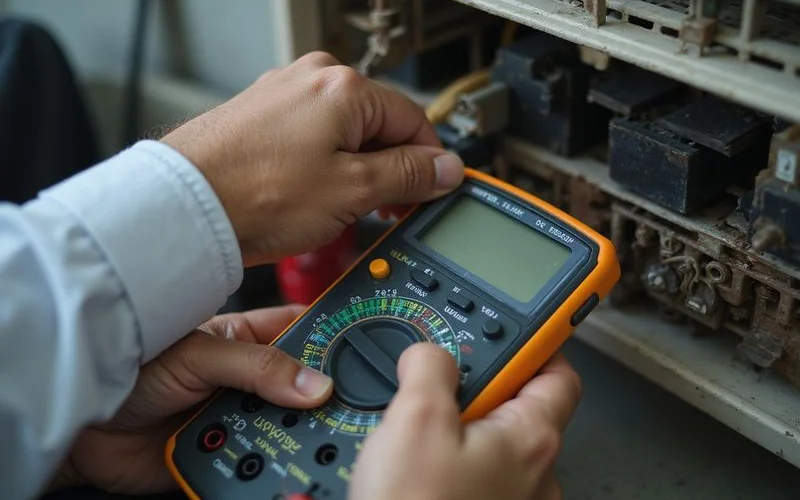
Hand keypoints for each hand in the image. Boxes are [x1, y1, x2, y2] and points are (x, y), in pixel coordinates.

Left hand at [49, 305, 332, 494]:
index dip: (333, 334)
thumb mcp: (199, 356)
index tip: (365, 342)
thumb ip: (258, 367)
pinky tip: (284, 466)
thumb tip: (315, 383)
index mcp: (245, 340)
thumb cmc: (129, 367)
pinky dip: (273, 466)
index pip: (302, 330)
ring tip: (321, 438)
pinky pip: (261, 460)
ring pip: (287, 425)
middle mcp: (247, 379)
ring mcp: (238, 416)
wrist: (83, 429)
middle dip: (324, 396)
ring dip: (299, 434)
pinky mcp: (226, 454)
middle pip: (302, 385)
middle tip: (353, 404)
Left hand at [161, 52, 463, 266]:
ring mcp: (281, 95)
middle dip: (389, 168)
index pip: (414, 121)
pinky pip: (310, 137)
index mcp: (344, 87)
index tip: (432, 193)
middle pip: (379, 124)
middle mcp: (311, 79)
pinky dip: (322, 165)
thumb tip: (445, 168)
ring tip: (340, 209)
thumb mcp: (352, 191)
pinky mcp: (258, 116)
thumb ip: (408, 176)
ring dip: (355, 170)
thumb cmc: (253, 195)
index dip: (429, 163)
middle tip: (385, 209)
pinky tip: (309, 196)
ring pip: (344, 133)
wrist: (183, 207)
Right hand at [350, 343, 580, 499]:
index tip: (526, 322)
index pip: (559, 372)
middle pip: (518, 404)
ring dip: (459, 428)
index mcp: (531, 438)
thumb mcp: (415, 420)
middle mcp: (535, 473)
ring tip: (415, 433)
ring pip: (492, 442)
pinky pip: (477, 474)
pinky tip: (416, 466)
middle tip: (437, 387)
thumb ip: (431, 369)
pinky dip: (451, 460)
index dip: (540, 341)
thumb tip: (431, 353)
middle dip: (477, 388)